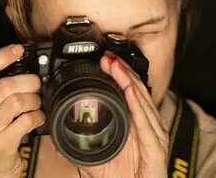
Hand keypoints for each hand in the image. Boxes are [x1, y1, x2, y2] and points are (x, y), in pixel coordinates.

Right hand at [0, 44, 44, 177]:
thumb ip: (1, 92)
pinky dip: (38, 117)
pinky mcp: (0, 142)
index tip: (17, 49)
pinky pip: (26, 120)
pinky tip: (37, 119)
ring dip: (34, 101)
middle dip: (29, 82)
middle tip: (37, 87)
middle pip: (5, 85)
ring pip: (17, 101)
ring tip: (36, 106)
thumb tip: (29, 71)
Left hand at [80, 53, 166, 177]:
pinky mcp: (156, 149)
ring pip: (142, 103)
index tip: (105, 61)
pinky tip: (129, 92)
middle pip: (137, 93)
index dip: (120, 76)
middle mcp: (149, 127)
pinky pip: (146, 124)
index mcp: (138, 126)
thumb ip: (81, 144)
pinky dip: (138, 106)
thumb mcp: (95, 159)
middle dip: (123, 73)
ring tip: (116, 67)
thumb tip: (59, 130)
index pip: (130, 94)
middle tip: (108, 57)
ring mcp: (155, 137)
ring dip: (128, 82)